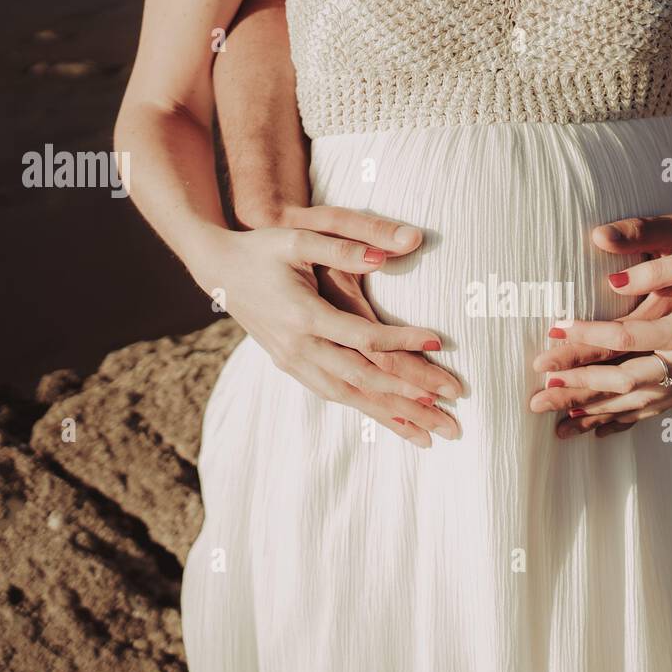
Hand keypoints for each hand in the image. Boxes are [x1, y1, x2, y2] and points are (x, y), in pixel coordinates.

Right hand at [195, 205, 462, 447]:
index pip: (364, 337)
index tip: (441, 343)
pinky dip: (368, 411)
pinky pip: (335, 396)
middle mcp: (299, 347)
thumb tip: (386, 254)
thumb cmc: (262, 248)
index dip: (403, 342)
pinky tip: (394, 423)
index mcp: (304, 315)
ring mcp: (294, 362)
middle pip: (365, 379)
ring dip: (394, 416)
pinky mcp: (292, 367)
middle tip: (453, 413)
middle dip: (412, 398)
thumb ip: (343, 245)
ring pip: (351, 397)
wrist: (219, 269)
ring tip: (432, 434)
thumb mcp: (298, 237)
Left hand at [529, 214, 671, 437]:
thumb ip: (652, 267)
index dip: (587, 335)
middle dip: (578, 387)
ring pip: (634, 403)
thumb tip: (611, 282)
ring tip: (554, 419)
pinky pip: (651, 410)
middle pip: (623, 380)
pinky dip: (620, 421)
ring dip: (592, 411)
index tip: (554, 329)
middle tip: (538, 390)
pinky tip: (592, 429)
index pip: (625, 337)